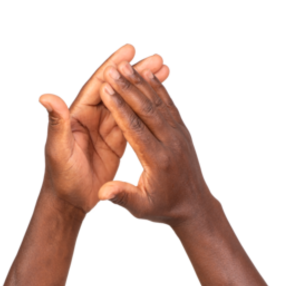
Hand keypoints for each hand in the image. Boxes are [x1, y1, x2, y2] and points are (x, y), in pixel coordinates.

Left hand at [36, 42, 172, 215]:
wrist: (69, 202)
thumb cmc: (59, 176)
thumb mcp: (57, 148)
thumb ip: (56, 122)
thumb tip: (46, 96)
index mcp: (77, 115)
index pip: (98, 86)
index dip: (113, 68)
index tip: (130, 50)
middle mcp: (91, 117)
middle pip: (116, 89)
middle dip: (135, 73)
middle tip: (157, 57)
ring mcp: (104, 129)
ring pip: (127, 103)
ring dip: (144, 88)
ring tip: (165, 70)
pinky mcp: (115, 142)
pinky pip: (132, 121)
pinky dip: (145, 109)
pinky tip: (160, 100)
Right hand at [96, 62, 211, 228]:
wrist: (194, 206)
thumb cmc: (162, 208)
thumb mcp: (140, 208)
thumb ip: (122, 197)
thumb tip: (104, 191)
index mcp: (158, 160)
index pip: (136, 128)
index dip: (120, 107)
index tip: (105, 89)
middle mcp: (171, 143)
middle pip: (147, 109)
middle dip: (129, 87)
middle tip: (112, 69)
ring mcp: (179, 135)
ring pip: (159, 103)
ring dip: (141, 82)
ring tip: (125, 65)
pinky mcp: (183, 130)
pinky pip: (169, 105)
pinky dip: (157, 88)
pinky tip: (147, 74)